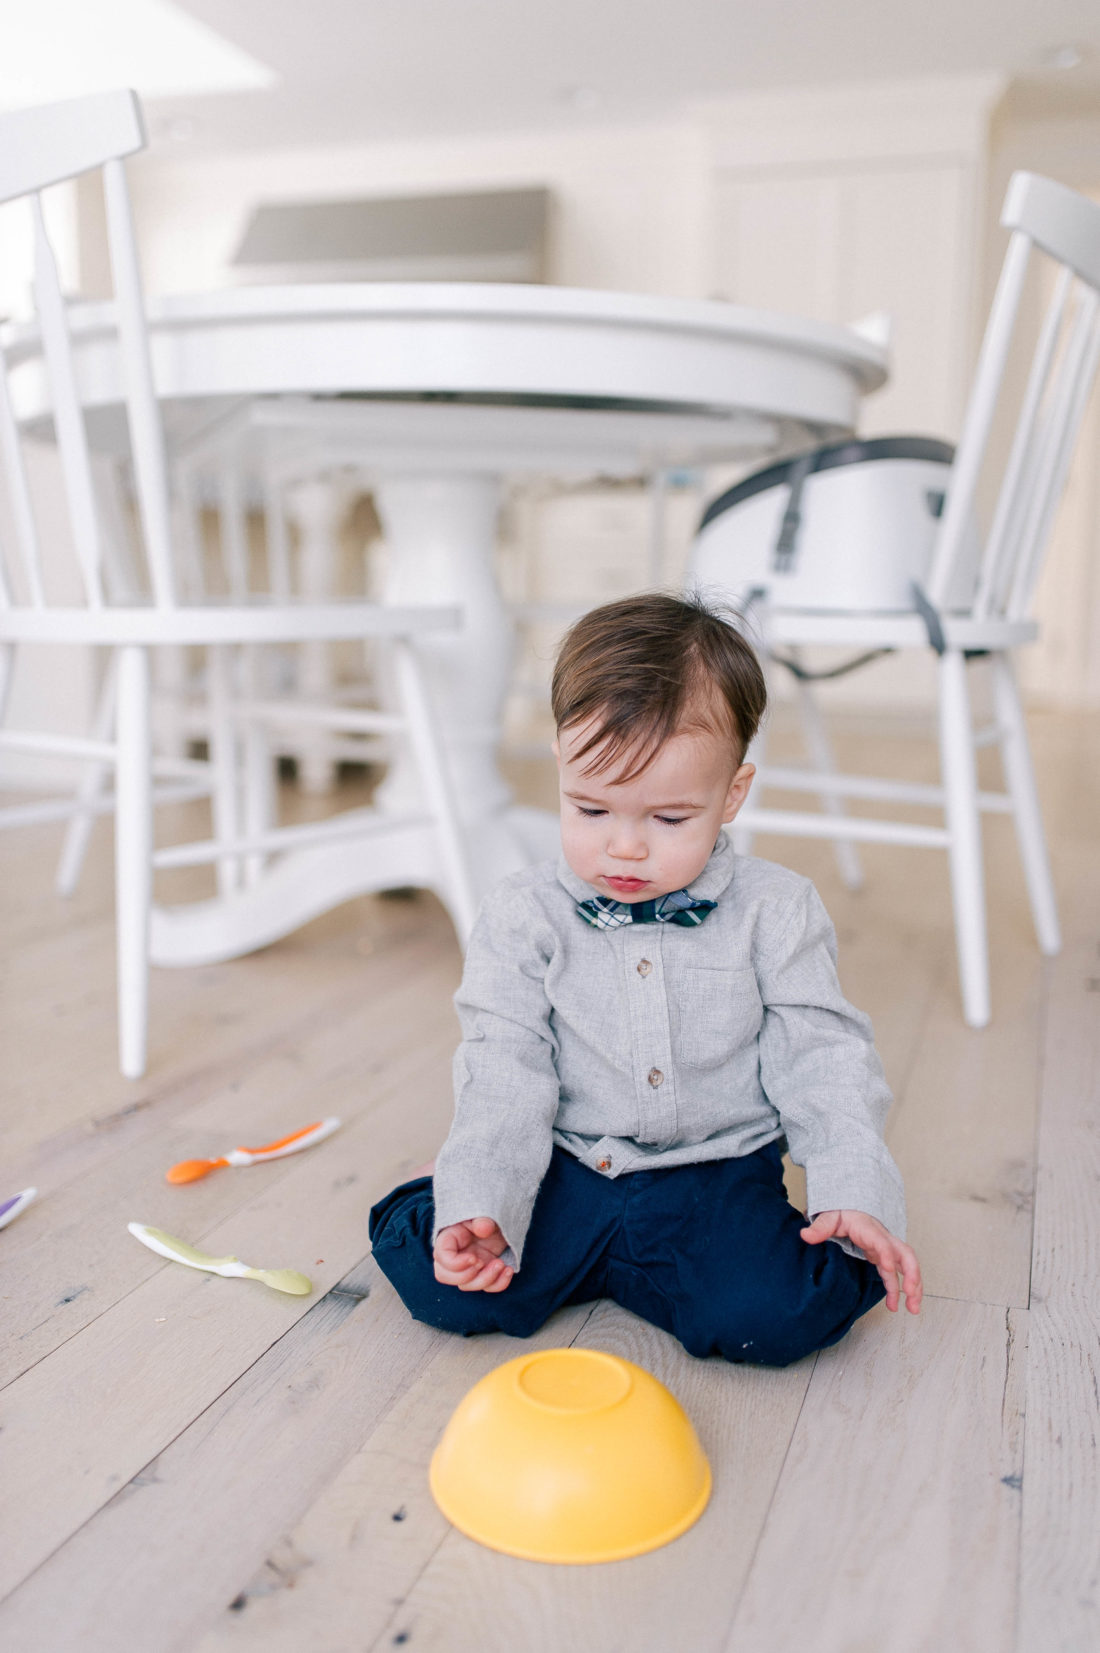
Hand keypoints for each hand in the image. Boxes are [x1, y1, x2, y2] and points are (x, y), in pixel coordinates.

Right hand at [433, 1218, 513, 1292]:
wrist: (501, 1224)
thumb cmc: (488, 1216)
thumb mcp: (485, 1212)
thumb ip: (482, 1219)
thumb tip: (483, 1228)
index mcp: (449, 1238)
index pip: (441, 1257)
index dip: (456, 1263)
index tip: (475, 1258)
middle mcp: (454, 1256)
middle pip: (444, 1276)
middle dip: (466, 1276)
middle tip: (482, 1263)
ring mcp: (467, 1268)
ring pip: (466, 1285)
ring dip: (485, 1280)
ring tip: (501, 1264)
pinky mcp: (482, 1274)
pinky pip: (486, 1287)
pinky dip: (498, 1283)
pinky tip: (508, 1270)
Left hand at [800, 1209, 922, 1313]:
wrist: (849, 1209)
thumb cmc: (842, 1213)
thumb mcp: (829, 1217)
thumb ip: (820, 1227)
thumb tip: (805, 1235)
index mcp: (870, 1230)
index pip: (882, 1241)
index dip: (886, 1254)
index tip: (887, 1268)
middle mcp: (883, 1240)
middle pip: (906, 1254)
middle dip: (912, 1273)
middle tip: (911, 1292)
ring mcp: (886, 1249)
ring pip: (907, 1267)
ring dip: (913, 1287)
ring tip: (912, 1309)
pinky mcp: (883, 1259)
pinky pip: (896, 1275)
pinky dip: (899, 1290)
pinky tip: (895, 1306)